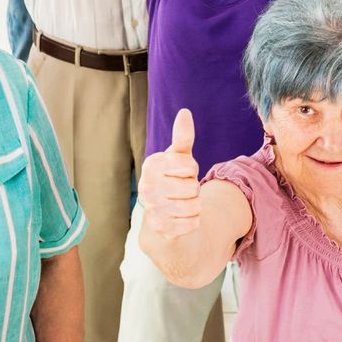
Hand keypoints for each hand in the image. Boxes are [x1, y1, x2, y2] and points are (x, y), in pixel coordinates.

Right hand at [139, 109, 201, 238]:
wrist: (163, 217)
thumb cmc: (173, 179)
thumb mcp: (179, 158)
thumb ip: (182, 137)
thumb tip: (185, 112)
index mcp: (151, 165)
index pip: (189, 165)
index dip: (192, 169)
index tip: (182, 172)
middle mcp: (147, 186)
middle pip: (192, 187)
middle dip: (194, 189)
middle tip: (182, 190)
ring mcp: (152, 209)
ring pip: (194, 206)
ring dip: (195, 206)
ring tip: (183, 203)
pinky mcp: (160, 229)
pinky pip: (192, 223)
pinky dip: (193, 221)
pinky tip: (181, 219)